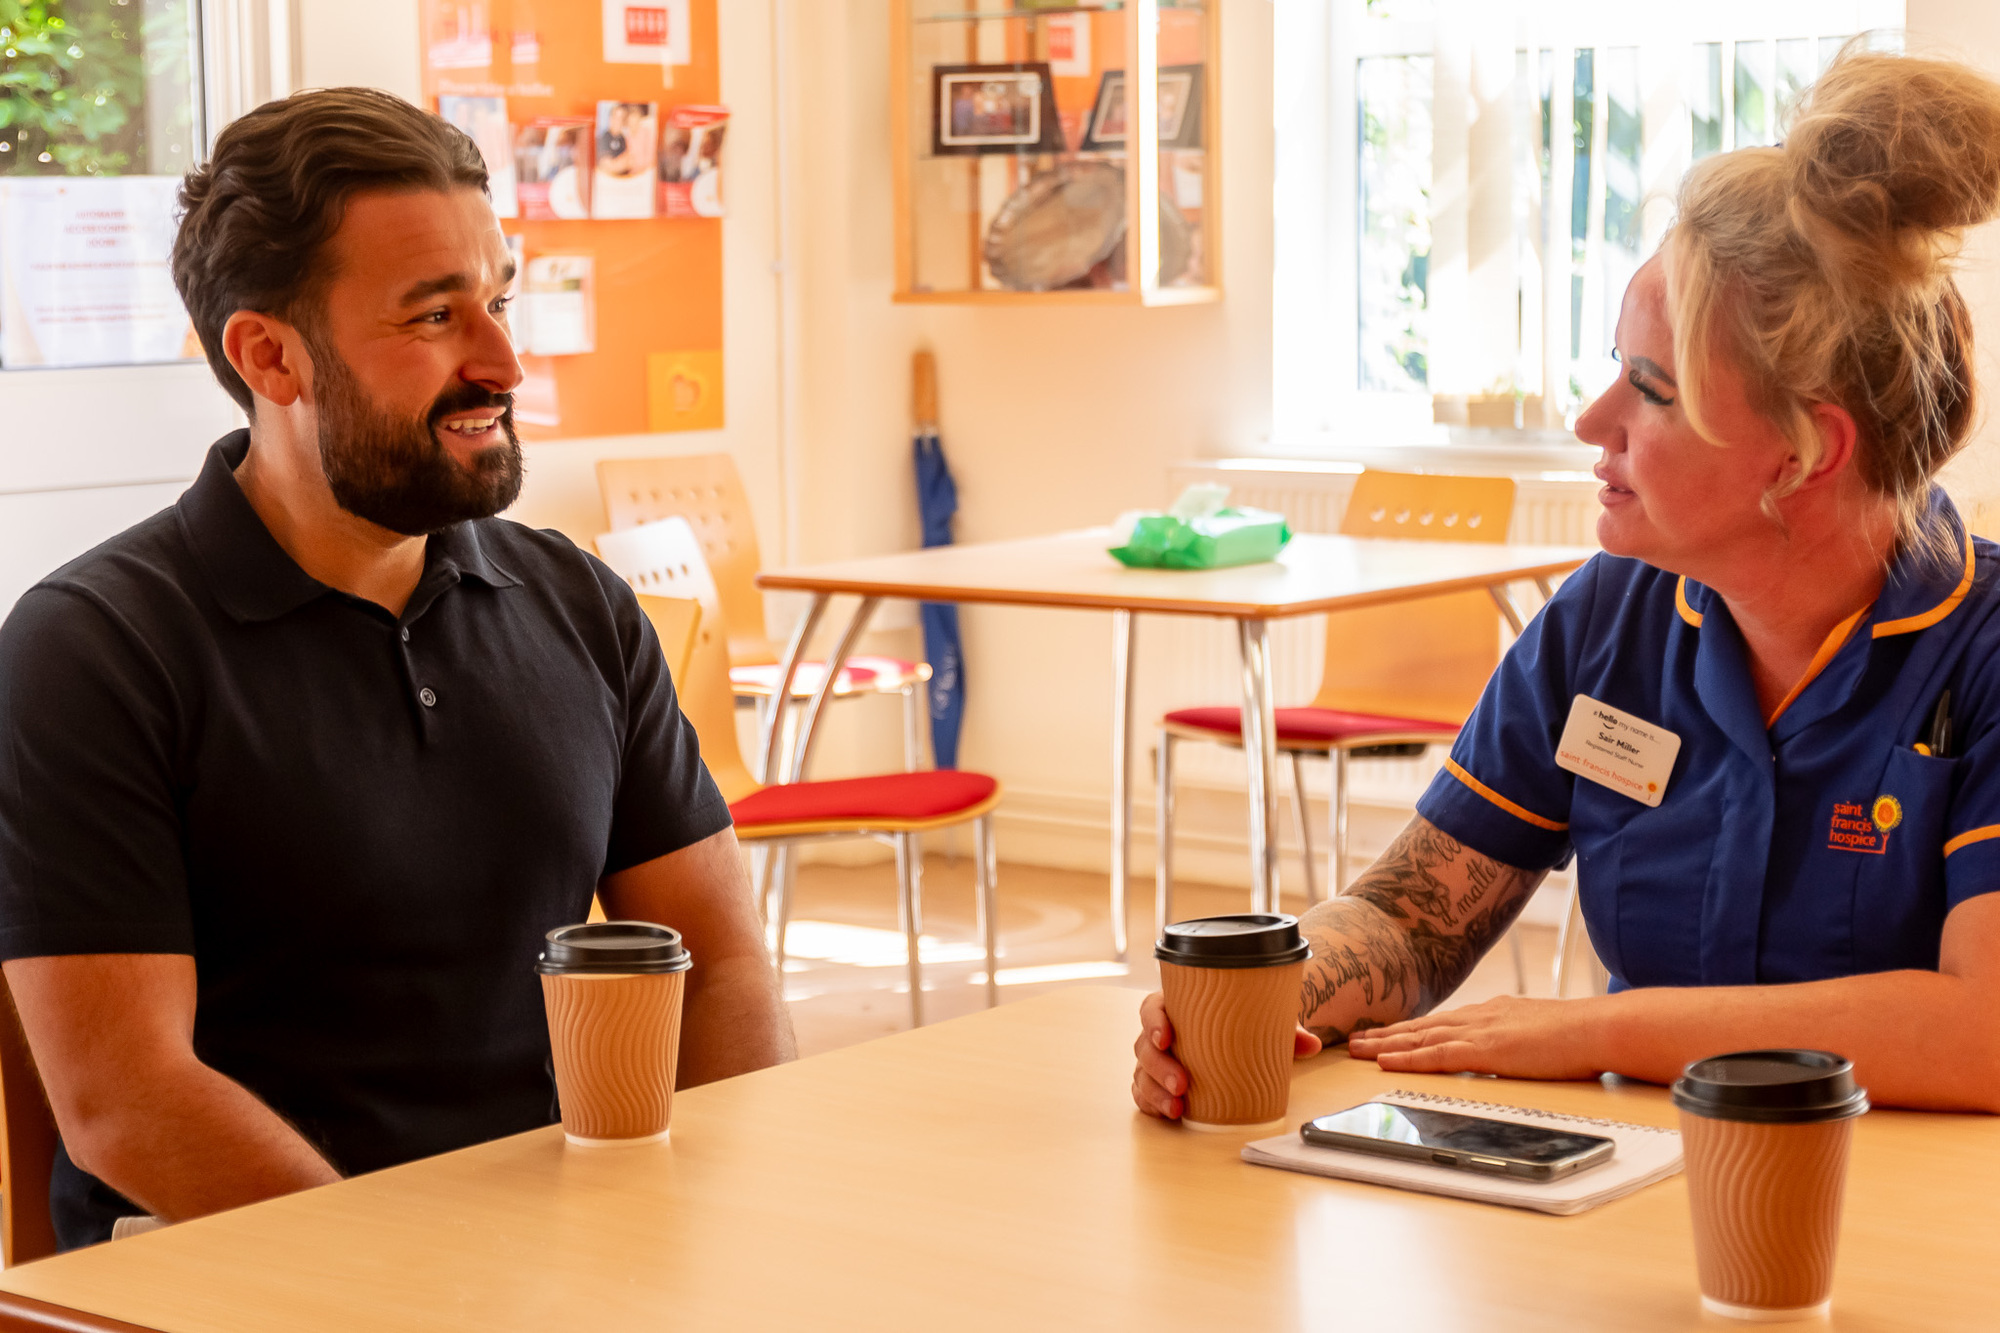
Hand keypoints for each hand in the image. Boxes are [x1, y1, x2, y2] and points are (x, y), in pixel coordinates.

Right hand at [1131, 991, 1322, 1119]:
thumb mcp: (1265, 1024)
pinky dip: (1153, 1105)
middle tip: (1183, 1083)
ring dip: (1155, 1091)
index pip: (1152, 1008)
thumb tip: (1313, 1044)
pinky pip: (1145, 1095)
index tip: (1166, 1036)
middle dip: (1159, 1067)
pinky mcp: (1160, 1085)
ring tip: (1177, 1107)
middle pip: (1145, 1046)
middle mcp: (1163, 1034)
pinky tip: (1169, 1113)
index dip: (1153, 1021)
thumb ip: (1286, 1031)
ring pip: (1142, 1073)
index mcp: (1180, 1008)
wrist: (1245, 1041)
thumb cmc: (1246, 1026)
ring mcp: (1159, 1061)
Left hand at [1345, 995, 1601, 1079]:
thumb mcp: (1537, 1034)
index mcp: (1491, 1014)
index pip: (1441, 1022)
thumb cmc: (1578, 1036)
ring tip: (1357, 1049)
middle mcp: (1479, 1017)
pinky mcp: (1485, 1050)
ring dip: (1385, 1044)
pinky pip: (1437, 1055)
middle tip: (1355, 1039)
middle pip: (1422, 1026)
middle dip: (1386, 1034)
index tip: (1387, 1034)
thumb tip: (1508, 1051)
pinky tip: (1385, 1062)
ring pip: (1420, 1037)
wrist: (1597, 1028)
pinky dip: (1407, 1058)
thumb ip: (1516, 1040)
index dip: (1410, 1029)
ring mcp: (1479, 1031)